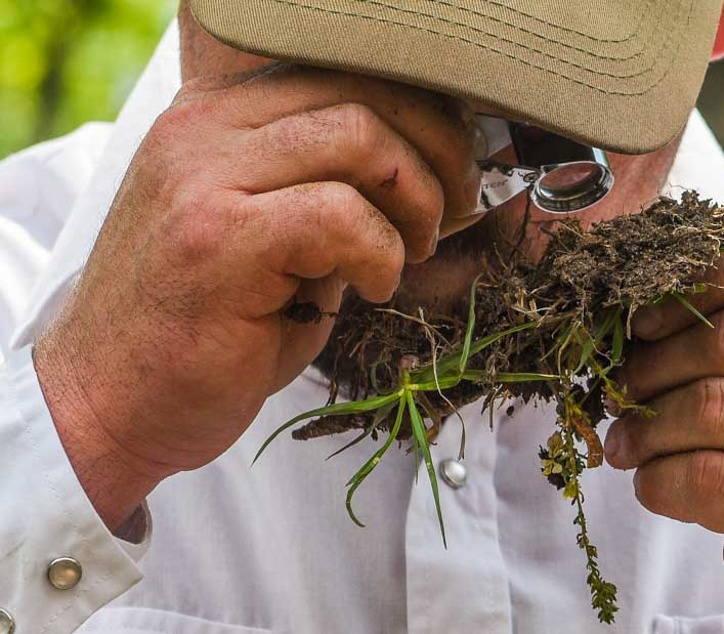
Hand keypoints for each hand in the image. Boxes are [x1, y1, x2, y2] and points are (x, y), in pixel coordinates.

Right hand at [34, 64, 480, 529]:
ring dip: (413, 199)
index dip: (421, 119)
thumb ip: (331, 193)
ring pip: (358, 137)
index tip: (453, 172)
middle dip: (435, 153)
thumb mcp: (273, 242)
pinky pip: (339, 214)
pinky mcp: (217, 238)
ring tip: (411, 252)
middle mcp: (204, 131)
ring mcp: (203, 178)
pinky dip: (381, 252)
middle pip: (361, 94)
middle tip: (453, 210)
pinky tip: (374, 289)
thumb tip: (429, 177)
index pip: (344, 76)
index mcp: (217, 121)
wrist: (112, 402)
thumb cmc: (204, 329)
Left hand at [605, 226, 723, 631]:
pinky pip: (705, 477)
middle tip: (620, 391)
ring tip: (629, 441)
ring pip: (709, 407)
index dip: (688, 282)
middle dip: (651, 367)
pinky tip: (656, 484)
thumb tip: (642, 295)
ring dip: (646, 429)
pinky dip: (659, 481)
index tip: (643, 319)